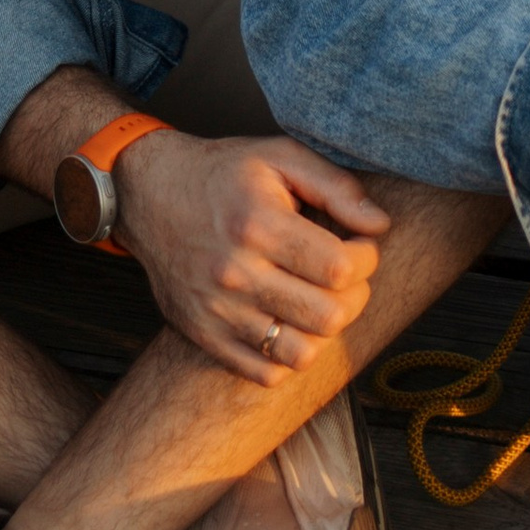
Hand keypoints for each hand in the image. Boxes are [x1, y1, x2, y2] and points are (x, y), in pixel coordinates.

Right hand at [110, 128, 390, 385]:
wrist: (149, 194)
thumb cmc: (224, 173)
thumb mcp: (280, 157)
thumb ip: (336, 187)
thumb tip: (380, 224)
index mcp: (257, 225)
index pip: (341, 268)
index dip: (367, 257)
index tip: (360, 243)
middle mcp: (235, 274)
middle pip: (328, 316)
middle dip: (355, 295)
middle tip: (346, 274)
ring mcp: (216, 312)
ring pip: (301, 353)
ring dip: (325, 329)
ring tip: (320, 298)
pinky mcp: (203, 335)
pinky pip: (265, 373)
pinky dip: (289, 355)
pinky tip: (290, 320)